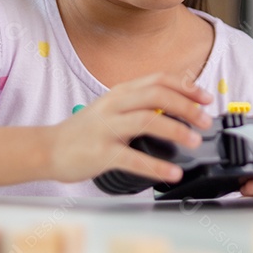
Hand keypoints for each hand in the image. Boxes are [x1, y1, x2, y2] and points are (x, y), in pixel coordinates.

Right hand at [45, 72, 212, 183]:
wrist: (47, 149)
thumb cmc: (84, 131)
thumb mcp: (112, 108)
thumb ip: (139, 104)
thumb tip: (177, 106)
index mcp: (120, 93)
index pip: (159, 80)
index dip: (186, 87)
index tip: (206, 98)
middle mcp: (114, 106)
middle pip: (157, 95)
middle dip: (187, 106)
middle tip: (206, 120)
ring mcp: (106, 128)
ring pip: (146, 120)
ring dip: (176, 130)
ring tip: (195, 141)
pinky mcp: (100, 154)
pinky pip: (133, 159)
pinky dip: (156, 166)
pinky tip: (172, 172)